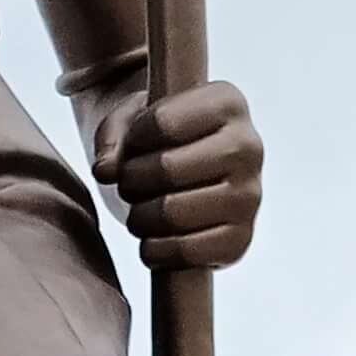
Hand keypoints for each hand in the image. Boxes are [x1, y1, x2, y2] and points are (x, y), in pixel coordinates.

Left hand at [89, 76, 263, 268]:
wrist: (186, 175)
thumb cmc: (158, 141)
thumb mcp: (130, 119)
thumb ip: (111, 134)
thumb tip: (105, 170)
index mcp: (227, 103)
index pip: (161, 123)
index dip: (132, 140)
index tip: (134, 146)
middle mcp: (248, 146)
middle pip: (166, 169)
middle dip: (132, 181)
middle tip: (130, 183)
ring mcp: (249, 196)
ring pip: (172, 213)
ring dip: (139, 217)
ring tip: (139, 210)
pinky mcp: (240, 239)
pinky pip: (186, 252)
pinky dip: (156, 250)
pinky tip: (152, 238)